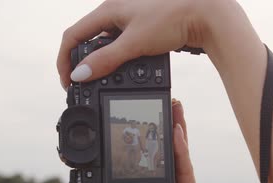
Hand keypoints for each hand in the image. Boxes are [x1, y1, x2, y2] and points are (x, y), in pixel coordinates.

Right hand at [57, 0, 243, 86]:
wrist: (207, 14)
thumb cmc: (172, 18)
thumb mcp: (134, 42)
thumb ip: (106, 59)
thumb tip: (80, 74)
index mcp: (108, 9)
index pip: (73, 35)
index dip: (65, 60)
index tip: (67, 82)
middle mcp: (116, 10)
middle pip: (88, 39)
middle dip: (83, 62)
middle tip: (84, 84)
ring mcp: (131, 18)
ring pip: (107, 43)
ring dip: (103, 61)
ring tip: (107, 79)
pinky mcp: (145, 27)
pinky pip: (124, 44)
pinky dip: (121, 58)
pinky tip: (129, 69)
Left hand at [89, 100, 195, 182]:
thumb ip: (96, 176)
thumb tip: (79, 157)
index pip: (152, 152)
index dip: (152, 131)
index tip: (148, 110)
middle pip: (170, 150)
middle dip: (169, 124)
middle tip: (169, 101)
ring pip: (181, 156)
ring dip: (179, 131)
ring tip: (176, 108)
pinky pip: (185, 171)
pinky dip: (181, 151)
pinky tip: (176, 133)